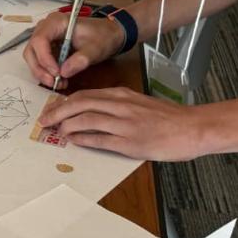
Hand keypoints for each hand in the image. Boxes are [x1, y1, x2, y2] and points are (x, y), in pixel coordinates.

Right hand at [24, 13, 125, 88]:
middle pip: (31, 51)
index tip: (57, 73)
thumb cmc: (103, 36)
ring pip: (32, 59)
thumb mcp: (96, 48)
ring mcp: (44, 39)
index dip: (44, 59)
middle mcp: (45, 29)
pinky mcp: (47, 48)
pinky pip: (39, 62)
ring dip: (42, 74)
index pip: (39, 40)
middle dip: (40, 69)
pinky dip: (46, 73)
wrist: (109, 34)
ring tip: (59, 83)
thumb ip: (82, 59)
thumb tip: (64, 72)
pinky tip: (59, 80)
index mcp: (56, 22)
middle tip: (54, 82)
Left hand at [38, 87, 204, 160]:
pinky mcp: (129, 142)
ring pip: (85, 120)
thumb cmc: (167, 118)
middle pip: (79, 104)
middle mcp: (120, 106)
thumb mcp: (138, 103)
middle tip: (44, 121)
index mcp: (121, 95)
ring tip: (56, 131)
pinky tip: (73, 141)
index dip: (63, 103)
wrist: (193, 127)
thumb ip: (116, 105)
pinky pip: (99, 139)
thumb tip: (90, 113)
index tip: (51, 110)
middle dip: (57, 112)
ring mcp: (124, 124)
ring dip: (66, 126)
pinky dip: (82, 139)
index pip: (84, 95)